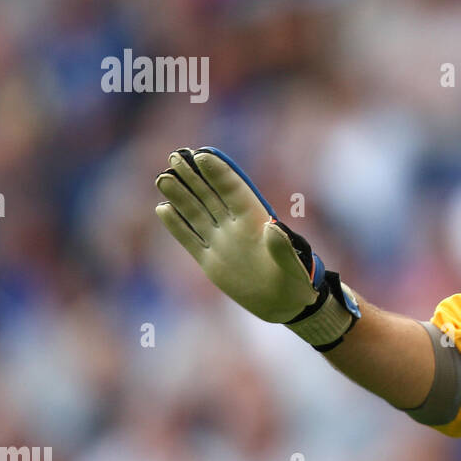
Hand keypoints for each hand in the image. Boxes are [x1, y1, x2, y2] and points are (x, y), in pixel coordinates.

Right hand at [154, 147, 359, 350]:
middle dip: (194, 176)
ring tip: (163, 177)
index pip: (233, 191)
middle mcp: (236, 227)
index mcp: (257, 221)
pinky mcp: (211, 261)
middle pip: (211, 195)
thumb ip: (284, 248)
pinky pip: (190, 239)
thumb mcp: (296, 267)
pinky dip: (176, 225)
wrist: (286, 305)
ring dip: (180, 195)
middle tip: (175, 155)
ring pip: (196, 213)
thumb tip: (273, 228)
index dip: (219, 173)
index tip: (202, 155)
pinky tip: (163, 208)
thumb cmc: (298, 283)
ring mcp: (222, 242)